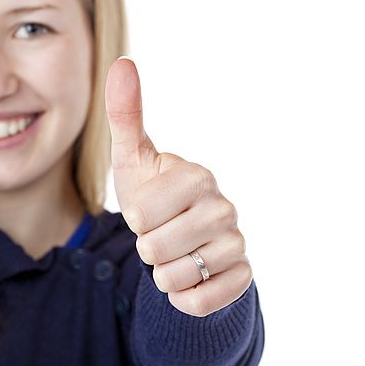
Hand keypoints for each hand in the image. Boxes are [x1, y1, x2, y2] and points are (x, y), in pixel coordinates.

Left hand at [105, 57, 251, 316]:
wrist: (181, 242)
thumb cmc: (153, 196)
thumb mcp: (133, 159)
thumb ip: (125, 114)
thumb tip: (122, 62)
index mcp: (197, 177)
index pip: (141, 214)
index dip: (135, 219)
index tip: (149, 209)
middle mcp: (224, 208)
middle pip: (154, 249)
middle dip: (146, 248)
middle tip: (160, 234)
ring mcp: (236, 245)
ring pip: (174, 278)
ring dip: (162, 273)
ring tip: (174, 254)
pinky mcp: (242, 279)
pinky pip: (198, 303)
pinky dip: (183, 299)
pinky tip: (190, 279)